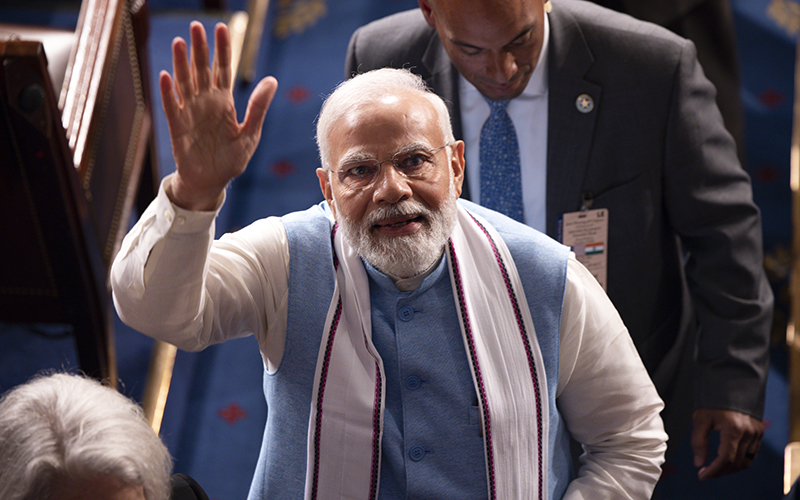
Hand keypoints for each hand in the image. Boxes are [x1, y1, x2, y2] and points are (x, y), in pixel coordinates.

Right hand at [160, 21, 277, 209]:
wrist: (211, 182)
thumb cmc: (231, 159)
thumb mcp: (250, 134)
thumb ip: (258, 108)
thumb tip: (272, 81)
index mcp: (224, 102)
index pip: (223, 69)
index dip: (222, 49)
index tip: (222, 28)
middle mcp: (205, 103)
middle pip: (201, 70)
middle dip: (199, 49)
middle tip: (196, 26)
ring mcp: (190, 113)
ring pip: (185, 83)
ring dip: (181, 63)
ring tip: (180, 42)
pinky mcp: (177, 127)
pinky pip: (172, 106)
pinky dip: (168, 92)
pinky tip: (165, 75)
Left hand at [691, 408, 763, 479]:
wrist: (731, 387)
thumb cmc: (713, 402)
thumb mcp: (700, 419)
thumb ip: (698, 442)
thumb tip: (699, 463)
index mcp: (733, 429)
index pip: (725, 459)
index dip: (713, 471)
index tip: (702, 476)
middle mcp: (748, 433)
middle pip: (736, 463)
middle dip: (719, 472)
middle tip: (706, 473)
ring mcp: (757, 433)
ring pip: (745, 462)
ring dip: (730, 469)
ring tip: (715, 469)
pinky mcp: (760, 433)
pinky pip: (752, 455)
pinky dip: (740, 462)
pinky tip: (728, 462)